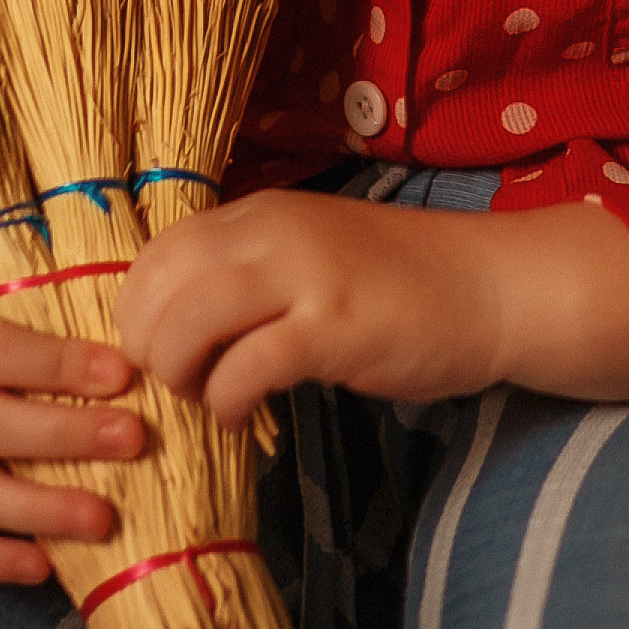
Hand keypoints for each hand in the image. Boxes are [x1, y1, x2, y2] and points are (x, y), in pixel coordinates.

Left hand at [113, 189, 628, 423]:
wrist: (491, 287)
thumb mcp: (309, 254)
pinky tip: (244, 415)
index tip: (157, 354)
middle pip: (157, 289)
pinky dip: (228, 401)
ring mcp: (303, 277)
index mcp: (258, 213)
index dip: (138, 314)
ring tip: (207, 398)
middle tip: (179, 384)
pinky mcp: (334, 329)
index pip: (155, 255)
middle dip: (148, 351)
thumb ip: (247, 273)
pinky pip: (245, 368)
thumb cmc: (398, 280)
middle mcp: (271, 232)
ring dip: (180, 375)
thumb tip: (175, 321)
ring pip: (187, 323)